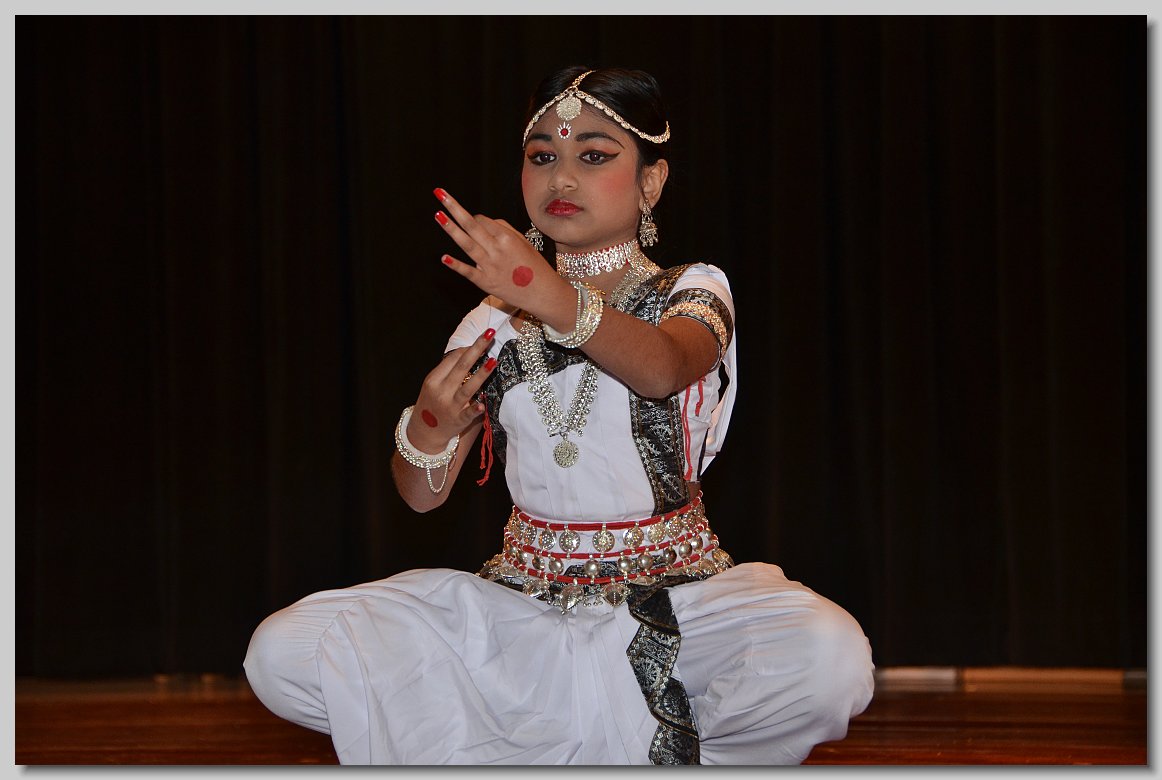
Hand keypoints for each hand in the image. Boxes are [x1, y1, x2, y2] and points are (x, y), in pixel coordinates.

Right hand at [407, 328, 496, 452]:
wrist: (424, 431)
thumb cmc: (433, 402)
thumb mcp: (434, 384)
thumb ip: (448, 370)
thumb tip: (468, 351)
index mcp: (434, 379)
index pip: (453, 359)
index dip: (468, 348)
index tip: (483, 339)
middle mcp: (441, 391)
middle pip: (462, 366)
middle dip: (476, 349)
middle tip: (490, 334)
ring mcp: (450, 406)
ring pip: (468, 387)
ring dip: (481, 374)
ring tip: (493, 361)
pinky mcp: (458, 420)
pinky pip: (468, 413)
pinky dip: (475, 408)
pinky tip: (482, 404)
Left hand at [433, 188, 566, 314]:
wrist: (542, 293)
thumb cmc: (535, 267)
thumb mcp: (524, 243)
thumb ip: (505, 230)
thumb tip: (486, 222)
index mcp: (507, 237)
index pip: (482, 220)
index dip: (474, 219)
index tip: (474, 223)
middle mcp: (496, 249)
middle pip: (471, 225)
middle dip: (454, 208)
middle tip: (440, 193)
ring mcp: (489, 266)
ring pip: (466, 244)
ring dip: (451, 229)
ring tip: (438, 215)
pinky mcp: (486, 283)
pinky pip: (468, 272)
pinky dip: (456, 265)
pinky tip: (443, 257)